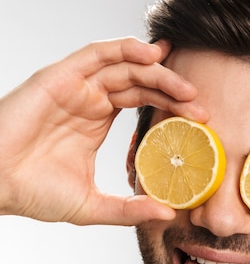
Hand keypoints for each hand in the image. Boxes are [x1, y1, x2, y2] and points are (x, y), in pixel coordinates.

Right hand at [0, 38, 204, 225]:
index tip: (200, 117)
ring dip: (156, 69)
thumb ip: (129, 208)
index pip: (143, 102)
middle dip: (172, 89)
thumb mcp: (92, 205)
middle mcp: (89, 99)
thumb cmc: (34, 194)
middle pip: (140, 82)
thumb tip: (168, 215)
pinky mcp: (60, 77)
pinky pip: (97, 54)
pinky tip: (151, 55)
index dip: (171, 105)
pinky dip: (125, 48)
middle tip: (199, 103)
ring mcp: (75, 86)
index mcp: (97, 121)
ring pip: (124, 65)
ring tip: (184, 84)